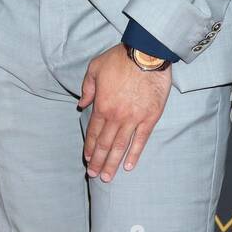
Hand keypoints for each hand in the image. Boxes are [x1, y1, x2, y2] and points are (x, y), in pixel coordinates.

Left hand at [78, 44, 171, 181]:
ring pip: (121, 146)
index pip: (94, 132)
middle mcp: (116, 116)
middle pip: (105, 144)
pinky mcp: (150, 118)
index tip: (87, 159)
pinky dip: (134, 154)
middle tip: (94, 175)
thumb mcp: (95, 68)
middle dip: (98, 161)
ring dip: (113, 163)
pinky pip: (141, 140)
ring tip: (108, 177)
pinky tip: (129, 166)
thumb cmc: (119, 59)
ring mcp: (134, 119)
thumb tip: (81, 104)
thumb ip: (87, 88)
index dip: (90, 147)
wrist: (146, 54)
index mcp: (102, 105)